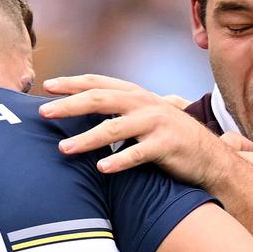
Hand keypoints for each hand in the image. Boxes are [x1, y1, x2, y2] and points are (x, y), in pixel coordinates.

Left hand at [39, 74, 226, 186]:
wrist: (209, 156)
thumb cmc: (171, 138)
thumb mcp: (146, 117)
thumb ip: (120, 110)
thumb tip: (81, 110)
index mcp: (137, 94)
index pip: (98, 83)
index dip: (72, 83)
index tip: (45, 86)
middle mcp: (145, 104)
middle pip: (100, 100)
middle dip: (70, 105)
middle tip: (43, 113)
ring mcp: (156, 124)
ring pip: (114, 128)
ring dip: (86, 139)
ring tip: (63, 149)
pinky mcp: (166, 145)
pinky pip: (137, 154)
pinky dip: (119, 161)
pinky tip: (101, 168)